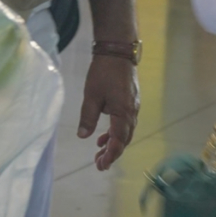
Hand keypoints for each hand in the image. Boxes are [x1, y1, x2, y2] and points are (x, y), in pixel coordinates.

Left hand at [78, 54, 139, 170]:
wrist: (117, 52)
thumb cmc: (103, 72)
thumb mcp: (91, 95)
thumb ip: (88, 117)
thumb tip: (82, 136)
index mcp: (123, 113)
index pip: (118, 140)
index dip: (111, 154)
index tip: (102, 165)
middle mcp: (132, 113)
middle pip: (124, 139)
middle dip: (112, 153)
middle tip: (99, 164)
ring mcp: (132, 107)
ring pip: (125, 132)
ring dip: (113, 143)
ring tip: (99, 152)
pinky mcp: (129, 102)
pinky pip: (124, 123)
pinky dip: (115, 132)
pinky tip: (103, 135)